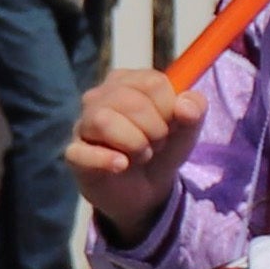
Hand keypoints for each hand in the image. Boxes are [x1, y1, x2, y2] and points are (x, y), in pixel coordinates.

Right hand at [70, 66, 202, 237]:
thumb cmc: (163, 146)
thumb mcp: (188, 128)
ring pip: (103, 120)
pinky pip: (81, 152)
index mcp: (127, 81)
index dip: (170, 107)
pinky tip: (122, 165)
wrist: (148, 186)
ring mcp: (82, 125)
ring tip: (142, 154)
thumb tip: (185, 106)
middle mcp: (99, 97)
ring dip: (135, 143)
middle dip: (156, 128)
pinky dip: (106, 160)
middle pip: (130, 101)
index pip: (152, 82)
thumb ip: (195, 110)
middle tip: (158, 143)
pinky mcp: (75, 154)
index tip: (172, 124)